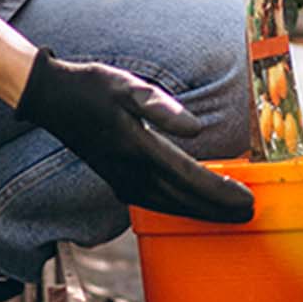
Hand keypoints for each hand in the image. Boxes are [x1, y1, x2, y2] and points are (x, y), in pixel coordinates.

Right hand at [16, 48, 254, 223]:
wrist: (51, 98)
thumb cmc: (92, 87)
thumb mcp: (126, 85)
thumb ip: (160, 107)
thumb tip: (195, 128)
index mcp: (138, 149)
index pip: (190, 178)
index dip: (221, 192)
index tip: (248, 200)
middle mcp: (131, 171)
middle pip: (184, 200)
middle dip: (218, 210)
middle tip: (250, 215)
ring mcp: (121, 180)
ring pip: (169, 206)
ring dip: (200, 213)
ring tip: (228, 215)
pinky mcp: (116, 180)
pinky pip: (155, 203)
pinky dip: (179, 208)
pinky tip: (190, 206)